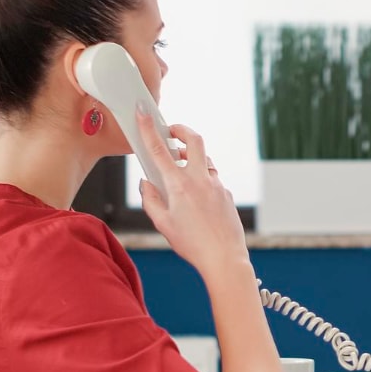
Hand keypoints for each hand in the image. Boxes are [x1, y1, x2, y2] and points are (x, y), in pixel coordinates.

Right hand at [135, 110, 247, 277]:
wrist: (224, 258)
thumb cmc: (192, 244)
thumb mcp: (162, 224)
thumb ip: (150, 200)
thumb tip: (146, 182)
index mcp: (179, 185)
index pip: (160, 150)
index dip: (149, 128)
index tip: (143, 113)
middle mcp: (200, 179)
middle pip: (194, 140)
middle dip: (181, 130)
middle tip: (172, 131)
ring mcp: (217, 185)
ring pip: (204, 160)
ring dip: (191, 158)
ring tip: (180, 169)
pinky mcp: (227, 194)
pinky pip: (213, 179)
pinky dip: (202, 179)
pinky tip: (196, 198)